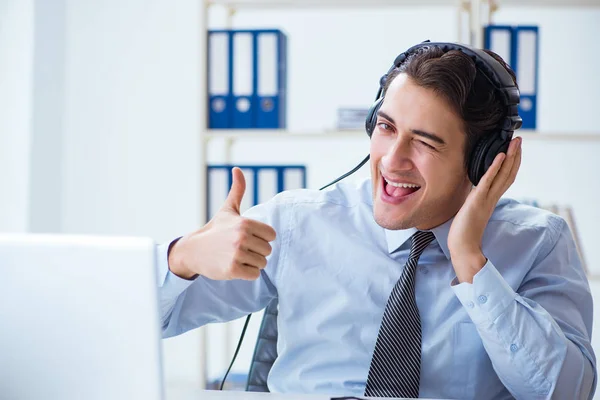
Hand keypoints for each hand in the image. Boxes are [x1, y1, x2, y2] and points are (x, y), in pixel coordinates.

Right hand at [168, 167, 276, 280]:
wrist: (193, 250)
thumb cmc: (215, 230)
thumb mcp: (227, 209)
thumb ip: (237, 190)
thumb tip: (237, 169)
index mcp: (245, 223)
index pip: (271, 235)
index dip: (261, 238)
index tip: (247, 238)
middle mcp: (242, 237)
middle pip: (268, 250)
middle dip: (256, 252)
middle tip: (239, 249)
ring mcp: (237, 254)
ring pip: (262, 263)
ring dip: (251, 263)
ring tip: (236, 257)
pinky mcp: (232, 269)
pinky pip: (254, 274)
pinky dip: (247, 273)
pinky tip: (234, 266)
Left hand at [448, 136, 521, 282]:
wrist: (463, 248)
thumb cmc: (464, 233)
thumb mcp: (471, 212)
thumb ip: (476, 202)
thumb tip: (475, 195)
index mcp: (491, 200)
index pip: (505, 179)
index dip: (511, 164)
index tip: (515, 150)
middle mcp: (492, 198)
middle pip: (509, 174)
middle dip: (515, 156)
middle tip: (519, 140)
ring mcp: (486, 199)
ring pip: (503, 175)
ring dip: (510, 157)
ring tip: (515, 142)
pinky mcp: (478, 201)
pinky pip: (487, 182)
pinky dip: (494, 168)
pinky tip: (499, 156)